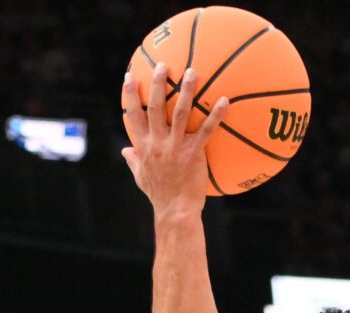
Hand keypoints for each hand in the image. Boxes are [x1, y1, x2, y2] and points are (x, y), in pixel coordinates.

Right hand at [120, 63, 229, 218]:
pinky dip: (216, 115)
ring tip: (193, 72)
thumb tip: (125, 150)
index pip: (132, 115)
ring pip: (180, 113)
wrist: (175, 211)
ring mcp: (176, 147)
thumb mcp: (140, 177)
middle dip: (157, 83)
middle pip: (154, 107)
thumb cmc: (159, 195)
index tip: (129, 76)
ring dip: (186, 90)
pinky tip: (225, 100)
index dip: (129, 95)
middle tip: (163, 64)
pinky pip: (206, 130)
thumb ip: (133, 160)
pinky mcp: (194, 154)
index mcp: (143, 146)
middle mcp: (157, 143)